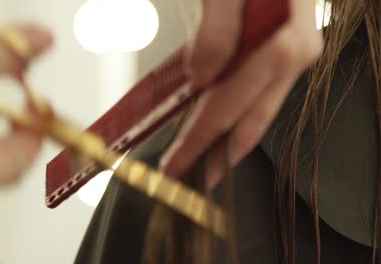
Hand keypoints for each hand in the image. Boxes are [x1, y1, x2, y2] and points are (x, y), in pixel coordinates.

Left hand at [160, 0, 322, 186]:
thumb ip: (217, 30)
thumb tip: (203, 78)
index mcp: (284, 45)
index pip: (228, 108)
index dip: (198, 141)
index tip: (175, 166)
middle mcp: (294, 57)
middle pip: (249, 121)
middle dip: (217, 154)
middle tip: (192, 178)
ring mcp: (291, 55)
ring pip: (256, 111)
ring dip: (227, 138)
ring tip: (204, 158)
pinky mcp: (282, 50)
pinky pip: (256, 91)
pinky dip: (235, 111)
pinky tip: (218, 120)